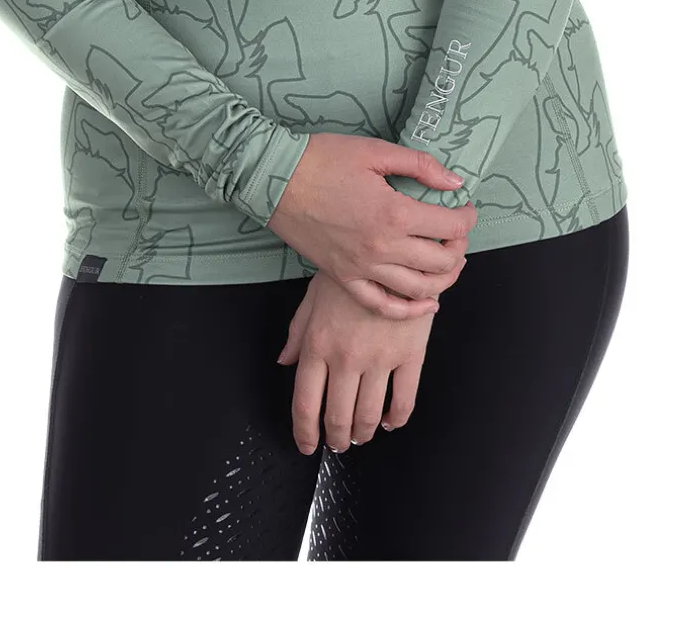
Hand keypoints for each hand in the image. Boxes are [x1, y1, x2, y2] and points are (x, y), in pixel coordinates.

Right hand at [267, 133, 476, 316]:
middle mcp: (382, 247)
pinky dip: (408, 311)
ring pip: (417, 289)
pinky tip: (425, 304)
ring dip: (443, 280)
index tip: (467, 209)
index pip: (448, 226)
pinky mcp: (343, 276)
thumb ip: (419, 166)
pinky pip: (381, 305)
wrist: (274, 178)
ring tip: (450, 265)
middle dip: (458, 248)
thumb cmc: (322, 159)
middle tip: (458, 234)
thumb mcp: (375, 151)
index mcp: (394, 213)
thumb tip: (454, 183)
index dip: (466, 218)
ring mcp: (362, 267)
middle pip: (439, 261)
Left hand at [276, 267, 438, 453]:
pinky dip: (397, 419)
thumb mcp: (314, 296)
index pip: (305, 403)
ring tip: (360, 435)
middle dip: (336, 438)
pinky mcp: (410, 355)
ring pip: (369, 416)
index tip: (306, 444)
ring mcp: (380, 358)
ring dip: (363, 434)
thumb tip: (284, 362)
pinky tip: (391, 420)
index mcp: (318, 344)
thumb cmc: (351, 272)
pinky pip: (404, 401)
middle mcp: (347, 357)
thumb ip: (297, 333)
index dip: (304, 432)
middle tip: (337, 443)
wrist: (394, 251)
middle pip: (337, 417)